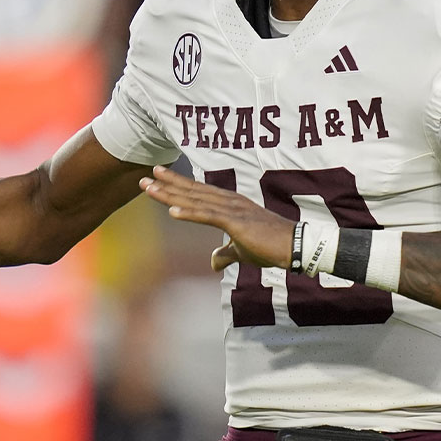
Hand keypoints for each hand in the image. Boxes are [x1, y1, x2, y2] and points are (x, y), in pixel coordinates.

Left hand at [139, 165, 294, 271]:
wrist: (294, 247)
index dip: (178, 185)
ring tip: (150, 188)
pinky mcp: (237, 222)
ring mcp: (233, 210)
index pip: (199, 193)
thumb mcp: (243, 251)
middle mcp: (230, 202)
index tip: (158, 178)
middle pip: (193, 192)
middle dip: (168, 184)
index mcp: (231, 205)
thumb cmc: (271, 248)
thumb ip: (226, 254)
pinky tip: (172, 211)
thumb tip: (213, 263)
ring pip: (196, 201)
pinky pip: (209, 217)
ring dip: (171, 195)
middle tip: (147, 177)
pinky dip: (189, 213)